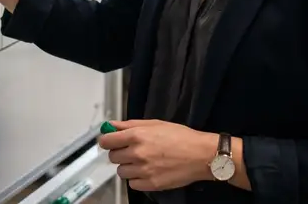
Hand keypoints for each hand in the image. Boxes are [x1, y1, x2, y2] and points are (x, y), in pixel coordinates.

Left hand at [97, 119, 219, 191]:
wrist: (201, 155)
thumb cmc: (182, 137)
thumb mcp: (155, 124)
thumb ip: (130, 125)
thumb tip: (112, 126)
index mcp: (137, 135)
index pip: (106, 141)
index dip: (106, 141)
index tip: (109, 142)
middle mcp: (137, 153)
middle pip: (113, 157)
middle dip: (120, 153)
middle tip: (131, 151)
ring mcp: (144, 170)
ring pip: (121, 172)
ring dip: (128, 167)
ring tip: (142, 162)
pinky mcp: (151, 184)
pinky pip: (132, 184)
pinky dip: (137, 179)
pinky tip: (147, 171)